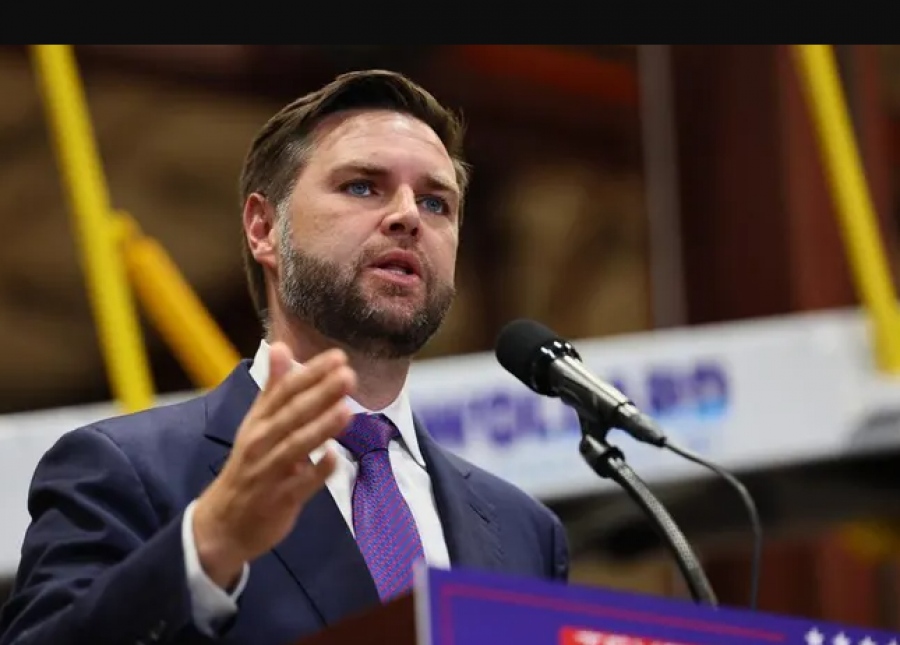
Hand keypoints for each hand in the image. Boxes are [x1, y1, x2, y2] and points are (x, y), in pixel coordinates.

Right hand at [192, 342, 355, 588]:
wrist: (223, 524)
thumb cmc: (249, 467)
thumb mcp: (256, 424)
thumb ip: (273, 387)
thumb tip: (282, 346)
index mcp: (258, 422)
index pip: (284, 391)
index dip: (311, 373)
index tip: (338, 357)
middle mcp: (261, 443)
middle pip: (291, 414)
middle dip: (320, 394)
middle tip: (348, 375)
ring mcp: (268, 472)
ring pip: (295, 446)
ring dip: (320, 428)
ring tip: (346, 410)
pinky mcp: (278, 500)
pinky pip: (300, 485)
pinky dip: (317, 471)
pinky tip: (335, 458)